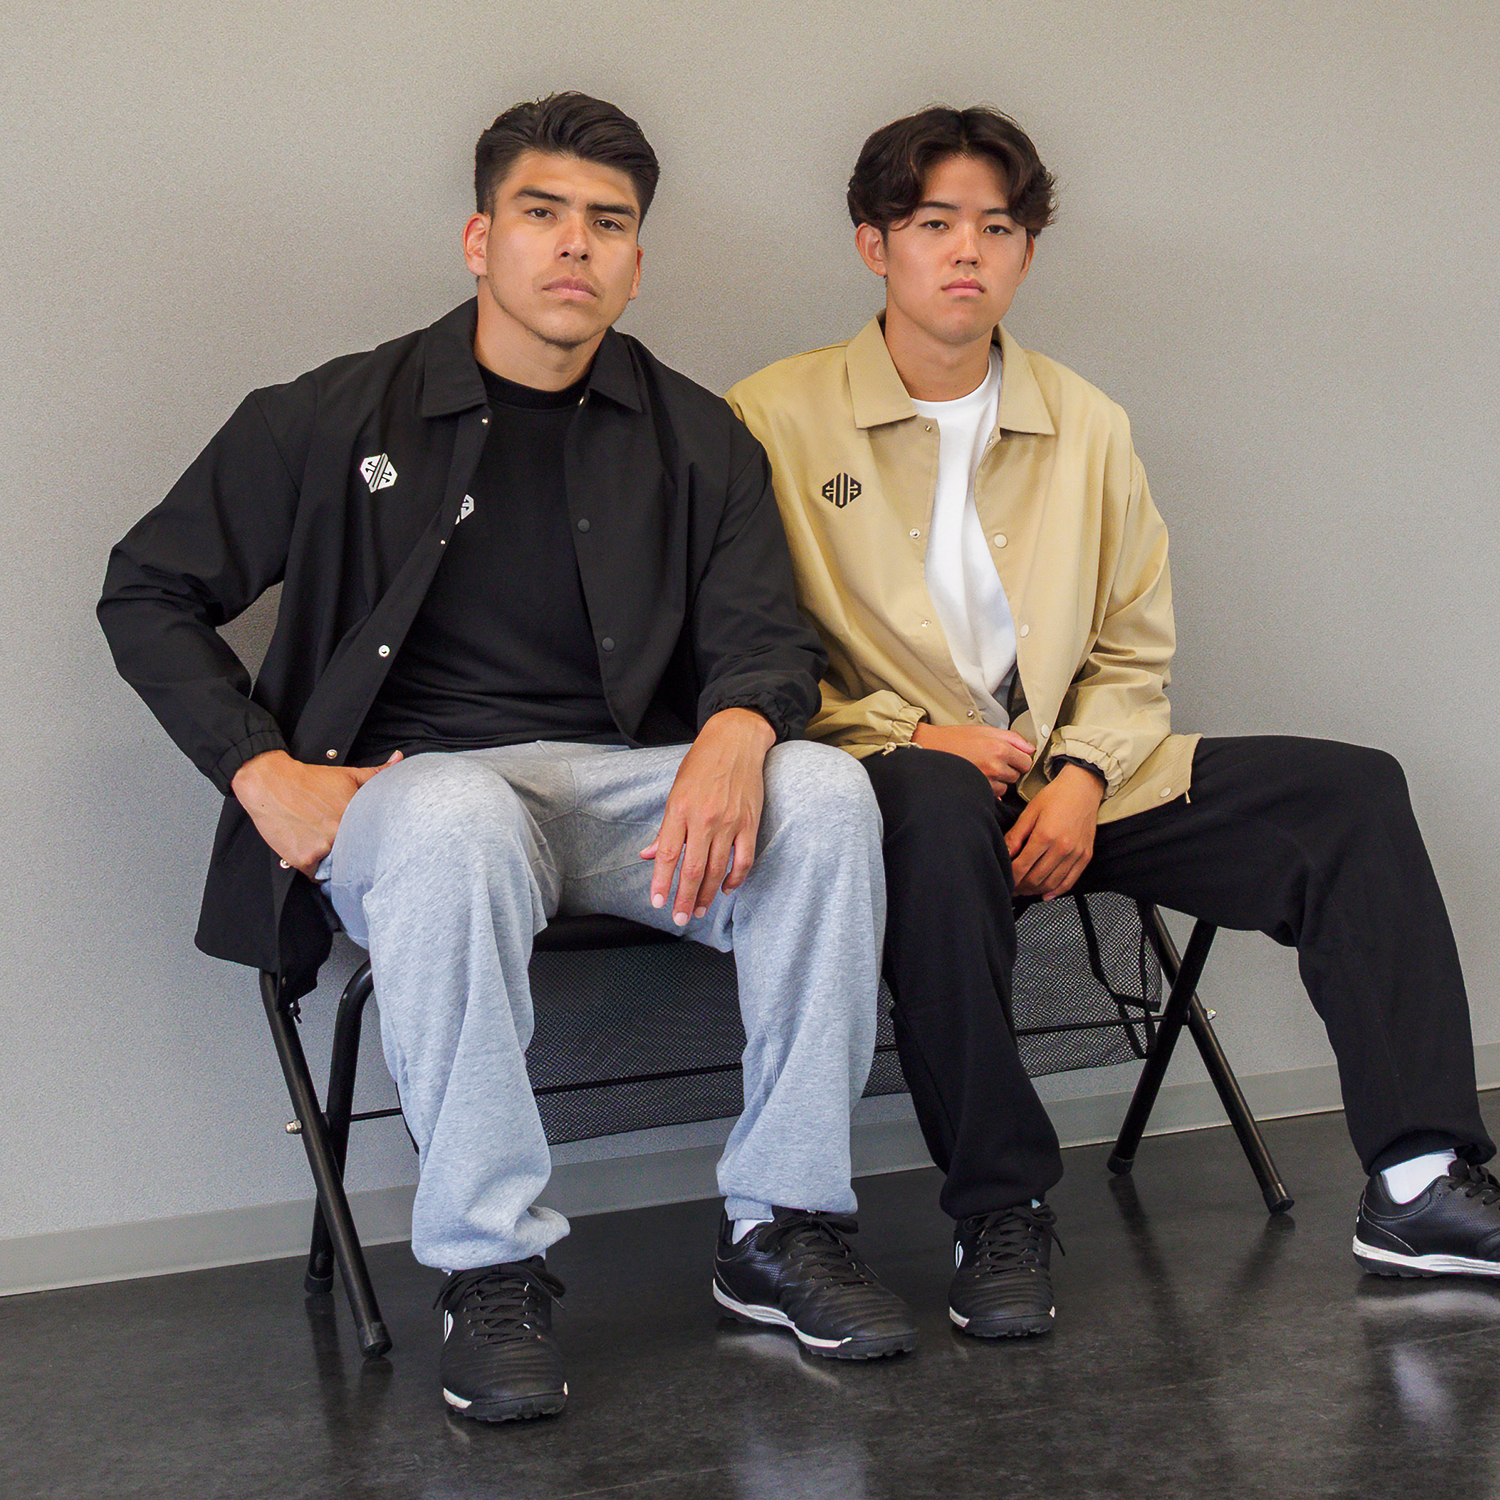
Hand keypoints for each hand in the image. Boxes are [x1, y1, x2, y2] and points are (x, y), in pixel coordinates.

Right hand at [231, 748, 401, 876]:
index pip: (375, 841)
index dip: (373, 846)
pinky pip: (317, 875)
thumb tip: (399, 759)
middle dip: (355, 856)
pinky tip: (314, 855)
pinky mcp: (304, 859)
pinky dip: (316, 869)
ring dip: (336, 864)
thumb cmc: (309, 780)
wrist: (271, 781)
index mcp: (356, 815)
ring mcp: (323, 847)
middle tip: (351, 853)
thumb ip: (377, 773)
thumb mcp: (347, 774)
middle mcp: (341, 833)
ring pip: (339, 868)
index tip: (371, 847)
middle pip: (358, 856)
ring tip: (329, 852)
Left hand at [640, 708, 774, 925]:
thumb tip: (648, 855)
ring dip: (707, 894)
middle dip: (684, 898)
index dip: (661, 882)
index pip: (668, 855)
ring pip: (717, 869)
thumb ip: (665, 828)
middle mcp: (704, 819)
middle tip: (680, 918)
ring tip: (699, 910)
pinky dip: (734, 879)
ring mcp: (729, 823)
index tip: (657, 902)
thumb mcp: (675, 791)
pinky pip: (743, 860)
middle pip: (692, 869)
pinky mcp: (750, 823)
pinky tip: (725, 889)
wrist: (735, 741)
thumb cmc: (701, 764)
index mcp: (680, 810)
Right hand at [910, 722, 1034, 795]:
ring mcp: (986, 781)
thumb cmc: (952, 739)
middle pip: (1017, 775)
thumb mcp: (984, 730)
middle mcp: (995, 766)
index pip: (1026, 761)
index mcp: (999, 748)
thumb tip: (1029, 747)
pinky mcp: (977, 791)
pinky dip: (988, 789)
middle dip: (1008, 769)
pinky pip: (993, 795)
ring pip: (1005, 787)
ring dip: (998, 781)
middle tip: (992, 761)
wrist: (928, 750)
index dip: (1020, 760)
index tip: (1013, 758)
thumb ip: (1011, 737)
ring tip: (982, 770)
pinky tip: (977, 778)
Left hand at [1005, 763, 1104, 899]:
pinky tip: (1046, 893)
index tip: (1004, 880)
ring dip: (1036, 890)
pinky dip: (1057, 891)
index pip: (1022, 866)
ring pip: (1052, 883)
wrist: (1083, 788)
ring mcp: (1076, 854)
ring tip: (1025, 890)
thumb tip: (1005, 854)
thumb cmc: (1056, 796)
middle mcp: (1062, 847)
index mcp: (1045, 835)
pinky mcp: (1085, 856)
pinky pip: (1070, 881)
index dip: (1011, 877)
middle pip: (1037, 878)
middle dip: (1021, 887)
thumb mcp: (1029, 812)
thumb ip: (1016, 836)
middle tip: (1012, 888)